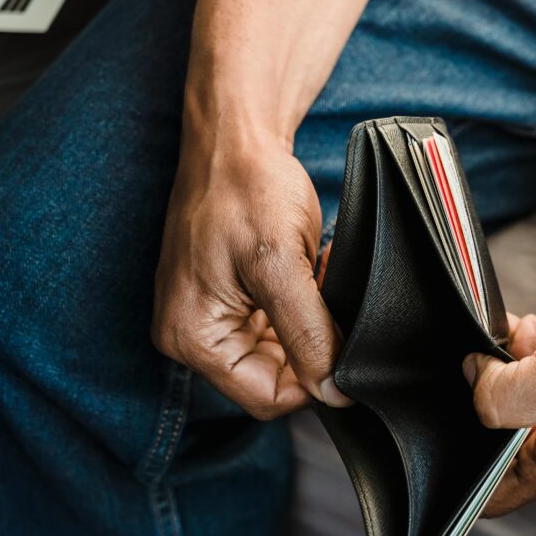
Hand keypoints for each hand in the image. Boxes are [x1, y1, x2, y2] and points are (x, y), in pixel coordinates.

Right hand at [152, 134, 349, 419]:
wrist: (235, 138)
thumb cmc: (246, 187)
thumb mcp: (282, 266)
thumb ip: (308, 335)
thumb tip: (333, 392)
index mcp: (192, 337)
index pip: (266, 397)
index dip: (312, 379)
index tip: (342, 344)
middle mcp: (193, 335)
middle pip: (273, 378)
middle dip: (311, 345)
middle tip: (327, 298)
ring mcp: (211, 317)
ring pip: (281, 353)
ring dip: (310, 324)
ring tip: (317, 278)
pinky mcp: (229, 299)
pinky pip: (276, 326)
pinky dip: (303, 307)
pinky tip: (311, 274)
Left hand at [465, 229, 535, 515]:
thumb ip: (508, 394)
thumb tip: (473, 379)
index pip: (496, 494)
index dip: (462, 481)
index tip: (438, 452)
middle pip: (486, 439)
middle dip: (462, 417)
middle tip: (447, 389)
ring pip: (489, 389)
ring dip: (474, 370)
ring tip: (469, 349)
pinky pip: (501, 348)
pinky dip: (489, 335)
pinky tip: (490, 323)